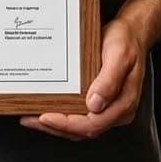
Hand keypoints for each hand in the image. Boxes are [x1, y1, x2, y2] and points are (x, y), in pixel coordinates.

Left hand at [20, 19, 146, 141]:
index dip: (67, 124)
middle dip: (54, 127)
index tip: (45, 117)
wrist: (132, 32)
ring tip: (30, 117)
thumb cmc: (126, 41)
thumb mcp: (119, 55)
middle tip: (28, 119)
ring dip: (55, 124)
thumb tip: (94, 104)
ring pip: (78, 125)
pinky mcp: (100, 101)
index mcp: (123, 104)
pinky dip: (62, 115)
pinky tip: (46, 108)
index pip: (92, 124)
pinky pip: (79, 114)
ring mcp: (108, 108)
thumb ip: (109, 80)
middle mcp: (116, 111)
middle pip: (82, 130)